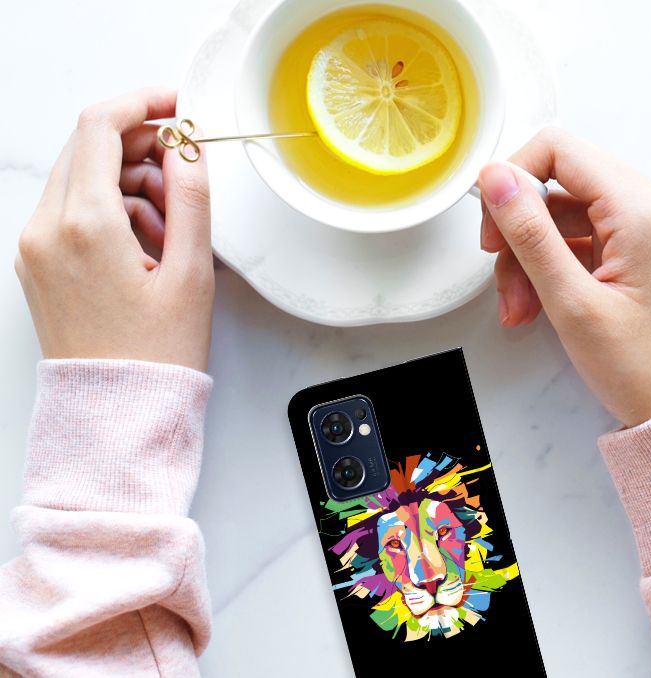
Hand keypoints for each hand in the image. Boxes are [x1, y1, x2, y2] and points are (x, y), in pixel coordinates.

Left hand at [15, 88, 213, 371]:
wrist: (117, 411)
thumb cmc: (155, 355)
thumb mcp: (192, 272)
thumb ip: (192, 198)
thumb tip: (188, 148)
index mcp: (85, 225)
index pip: (101, 127)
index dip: (143, 103)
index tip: (176, 105)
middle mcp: (47, 229)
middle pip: (88, 148)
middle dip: (141, 147)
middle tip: (185, 173)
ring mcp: (36, 246)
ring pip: (82, 178)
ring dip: (129, 182)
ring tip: (173, 227)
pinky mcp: (38, 263)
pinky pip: (72, 210)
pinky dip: (111, 209)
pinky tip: (147, 244)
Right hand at [478, 128, 650, 426]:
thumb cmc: (641, 366)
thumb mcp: (571, 301)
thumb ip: (529, 233)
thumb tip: (495, 177)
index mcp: (640, 207)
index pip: (558, 149)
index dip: (513, 179)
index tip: (493, 226)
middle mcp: (649, 203)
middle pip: (557, 182)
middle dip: (519, 230)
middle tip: (502, 277)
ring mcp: (644, 224)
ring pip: (561, 214)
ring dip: (529, 257)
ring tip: (520, 308)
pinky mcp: (637, 245)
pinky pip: (578, 237)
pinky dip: (550, 267)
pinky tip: (537, 306)